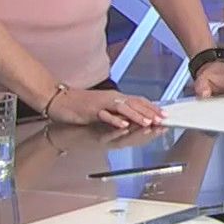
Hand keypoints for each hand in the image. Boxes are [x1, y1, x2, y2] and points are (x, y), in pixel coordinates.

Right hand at [47, 87, 167, 128]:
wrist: (60, 101)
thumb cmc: (81, 105)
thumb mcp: (104, 108)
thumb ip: (118, 111)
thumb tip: (134, 117)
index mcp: (115, 98)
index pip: (138, 101)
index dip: (152, 107)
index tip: (164, 114)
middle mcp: (111, 98)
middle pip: (134, 103)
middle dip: (150, 112)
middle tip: (162, 119)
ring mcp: (102, 104)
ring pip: (123, 108)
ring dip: (137, 116)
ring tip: (148, 122)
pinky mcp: (91, 110)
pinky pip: (105, 115)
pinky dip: (115, 120)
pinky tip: (124, 125)